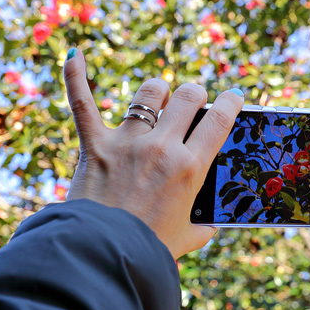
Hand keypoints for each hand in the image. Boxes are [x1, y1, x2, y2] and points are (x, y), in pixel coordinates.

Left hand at [62, 48, 243, 258]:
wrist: (103, 255)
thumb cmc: (148, 249)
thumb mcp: (187, 238)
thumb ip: (203, 227)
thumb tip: (210, 225)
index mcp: (190, 168)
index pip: (219, 119)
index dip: (231, 102)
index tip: (234, 98)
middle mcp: (162, 148)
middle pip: (188, 97)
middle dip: (195, 95)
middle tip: (194, 103)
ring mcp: (127, 143)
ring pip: (149, 94)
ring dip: (158, 91)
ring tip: (159, 98)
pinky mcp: (95, 145)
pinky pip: (82, 102)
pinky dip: (76, 76)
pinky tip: (75, 54)